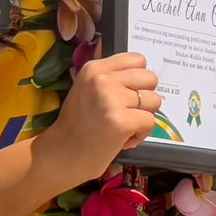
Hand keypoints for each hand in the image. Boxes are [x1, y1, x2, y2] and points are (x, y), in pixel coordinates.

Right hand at [43, 51, 159, 182]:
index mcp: (94, 68)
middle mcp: (102, 79)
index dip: (138, 80)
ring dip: (143, 117)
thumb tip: (143, 72)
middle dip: (144, 98)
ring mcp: (111, 99)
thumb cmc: (78, 125)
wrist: (61, 155)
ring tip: (123, 127)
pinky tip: (123, 139)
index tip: (127, 94)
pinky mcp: (121, 121)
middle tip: (126, 113)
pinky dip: (141, 134)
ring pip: (154, 100)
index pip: (138, 59)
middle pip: (150, 78)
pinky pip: (150, 121)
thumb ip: (112, 78)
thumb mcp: (88, 89)